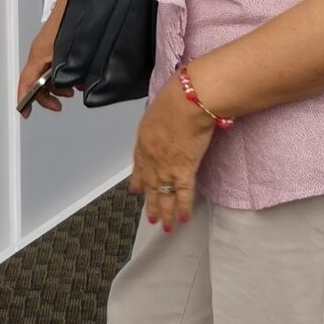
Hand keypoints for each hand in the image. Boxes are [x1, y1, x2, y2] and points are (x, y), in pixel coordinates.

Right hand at [16, 17, 65, 112]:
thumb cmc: (73, 18)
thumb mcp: (68, 54)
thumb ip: (64, 73)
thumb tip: (66, 87)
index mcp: (39, 53)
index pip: (26, 81)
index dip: (24, 99)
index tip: (24, 112)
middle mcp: (40, 49)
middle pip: (35, 79)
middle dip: (46, 95)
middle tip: (59, 104)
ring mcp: (48, 45)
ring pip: (45, 72)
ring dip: (56, 85)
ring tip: (70, 91)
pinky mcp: (56, 41)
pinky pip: (53, 63)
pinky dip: (61, 74)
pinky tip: (74, 76)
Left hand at [128, 78, 213, 232]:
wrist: (187, 102)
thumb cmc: (175, 99)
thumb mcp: (156, 110)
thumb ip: (156, 125)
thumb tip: (161, 126)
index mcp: (143, 142)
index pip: (139, 166)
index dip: (138, 181)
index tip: (136, 191)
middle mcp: (151, 158)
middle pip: (150, 185)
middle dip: (151, 203)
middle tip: (151, 216)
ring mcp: (166, 166)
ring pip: (164, 195)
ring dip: (165, 212)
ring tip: (165, 225)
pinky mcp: (184, 170)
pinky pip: (183, 195)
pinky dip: (182, 208)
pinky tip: (182, 219)